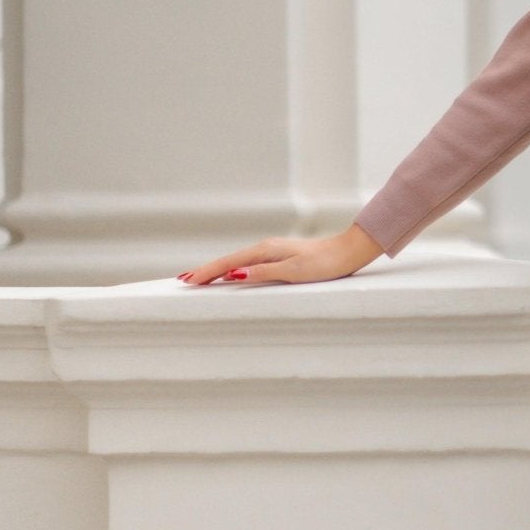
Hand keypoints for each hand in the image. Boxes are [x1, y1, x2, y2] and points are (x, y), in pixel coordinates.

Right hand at [178, 224, 384, 286]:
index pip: (229, 264)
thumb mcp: (293, 271)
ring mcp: (272, 251)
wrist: (346, 252)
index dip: (208, 272)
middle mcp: (265, 248)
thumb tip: (234, 275)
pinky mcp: (280, 256)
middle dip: (206, 270)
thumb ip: (262, 273)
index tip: (188, 280)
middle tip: (183, 279)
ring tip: (200, 277)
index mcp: (265, 251)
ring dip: (217, 270)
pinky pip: (248, 263)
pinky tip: (231, 274)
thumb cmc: (324, 264)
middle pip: (228, 261)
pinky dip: (233, 269)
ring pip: (237, 262)